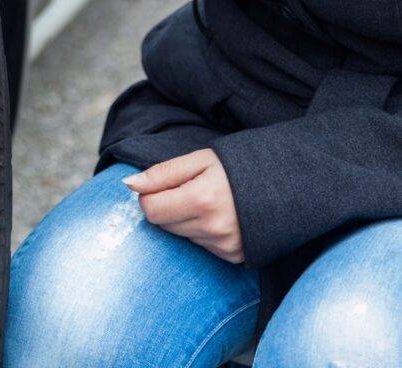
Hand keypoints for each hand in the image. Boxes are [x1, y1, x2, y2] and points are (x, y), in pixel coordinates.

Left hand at [122, 148, 244, 263]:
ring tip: (208, 200)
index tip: (159, 185)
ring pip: (182, 236)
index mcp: (202, 199)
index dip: (148, 196)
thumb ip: (163, 173)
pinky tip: (219, 215)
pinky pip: (201, 245)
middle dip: (166, 206)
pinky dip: (201, 231)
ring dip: (184, 219)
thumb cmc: (239, 164)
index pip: (152, 210)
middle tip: (187, 188)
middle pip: (164, 225)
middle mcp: (213, 228)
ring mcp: (225, 245)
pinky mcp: (233, 257)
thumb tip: (129, 184)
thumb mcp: (200, 159)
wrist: (286, 183)